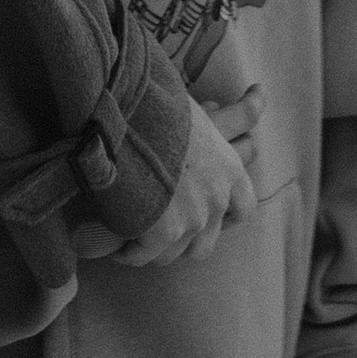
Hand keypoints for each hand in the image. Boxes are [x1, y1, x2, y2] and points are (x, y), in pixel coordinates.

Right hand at [109, 86, 256, 268]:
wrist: (129, 114)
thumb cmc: (154, 101)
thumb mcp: (190, 110)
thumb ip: (204, 122)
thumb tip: (213, 108)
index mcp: (229, 167)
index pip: (243, 208)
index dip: (224, 218)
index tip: (205, 218)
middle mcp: (218, 197)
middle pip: (207, 241)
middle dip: (183, 242)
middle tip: (160, 234)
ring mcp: (194, 218)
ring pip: (175, 253)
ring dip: (155, 249)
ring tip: (133, 241)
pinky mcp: (165, 232)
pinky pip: (144, 255)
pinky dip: (128, 253)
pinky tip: (112, 247)